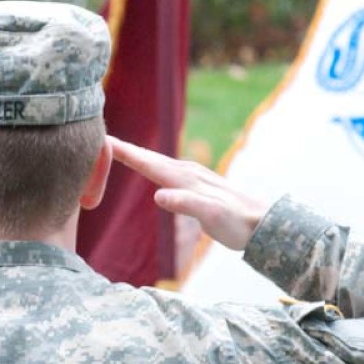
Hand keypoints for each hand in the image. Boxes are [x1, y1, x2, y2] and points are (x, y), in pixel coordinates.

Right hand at [108, 137, 267, 250]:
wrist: (262, 223)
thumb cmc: (236, 223)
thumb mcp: (211, 217)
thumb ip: (185, 204)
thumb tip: (158, 195)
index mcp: (184, 179)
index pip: (148, 163)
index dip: (125, 153)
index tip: (104, 141)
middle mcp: (187, 172)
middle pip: (150, 158)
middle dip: (126, 149)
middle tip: (101, 140)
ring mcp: (193, 176)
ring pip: (158, 162)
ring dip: (137, 155)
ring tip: (117, 149)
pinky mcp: (197, 184)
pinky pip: (166, 170)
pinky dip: (151, 165)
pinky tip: (150, 167)